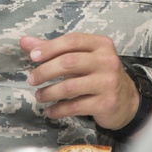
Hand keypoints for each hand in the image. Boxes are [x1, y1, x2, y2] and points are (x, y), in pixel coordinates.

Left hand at [21, 33, 138, 129]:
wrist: (126, 100)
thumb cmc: (98, 74)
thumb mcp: (82, 57)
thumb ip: (54, 49)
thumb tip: (25, 42)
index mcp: (101, 44)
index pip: (72, 41)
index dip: (50, 47)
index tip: (33, 56)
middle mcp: (107, 61)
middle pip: (69, 62)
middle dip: (45, 71)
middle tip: (32, 79)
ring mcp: (108, 82)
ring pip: (70, 86)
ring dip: (49, 92)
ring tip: (39, 96)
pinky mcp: (106, 103)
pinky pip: (75, 106)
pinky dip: (58, 109)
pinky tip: (50, 110)